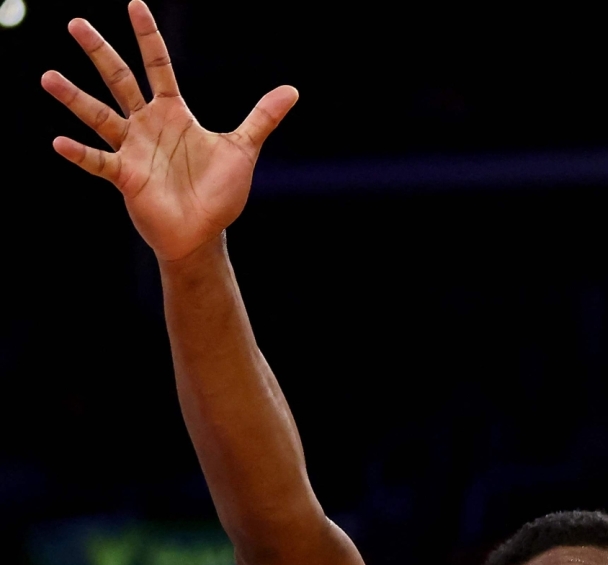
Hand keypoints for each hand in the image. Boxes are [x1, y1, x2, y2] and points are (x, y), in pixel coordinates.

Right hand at [42, 1, 296, 262]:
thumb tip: (292, 90)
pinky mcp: (125, 176)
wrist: (204, 232)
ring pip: (99, 116)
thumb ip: (262, 118)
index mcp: (173, 113)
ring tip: (49, 77)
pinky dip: (81, 153)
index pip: (157, 65)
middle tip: (75, 23)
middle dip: (100, 53)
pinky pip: (99, 161)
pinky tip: (60, 141)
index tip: (135, 5)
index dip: (148, 37)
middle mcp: (147, 125)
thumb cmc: (218, 192)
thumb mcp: (243, 149)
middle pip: (120, 80)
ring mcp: (132, 149)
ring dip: (75, 99)